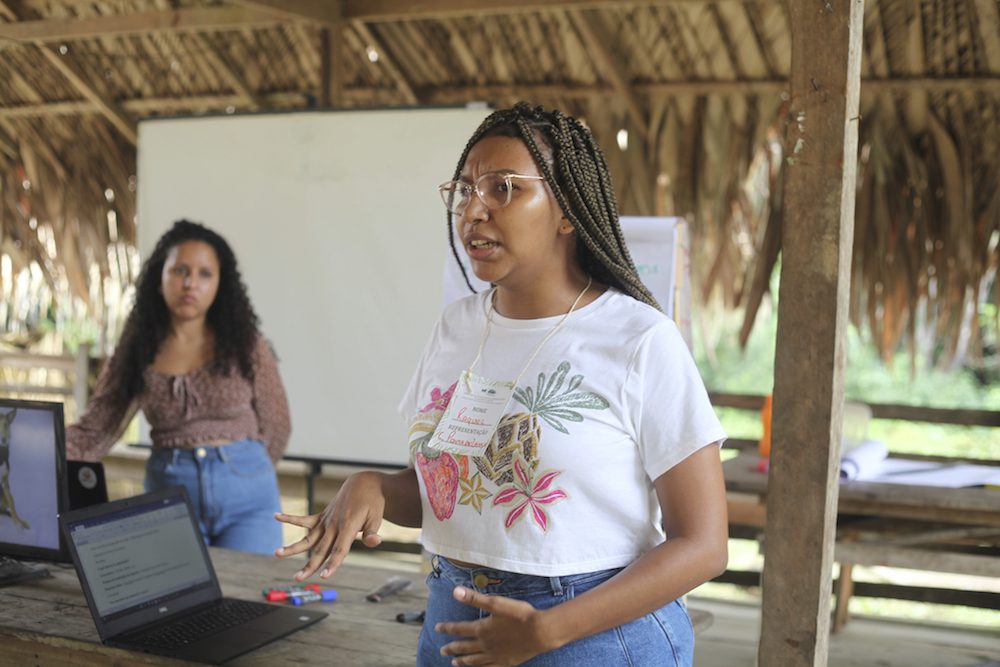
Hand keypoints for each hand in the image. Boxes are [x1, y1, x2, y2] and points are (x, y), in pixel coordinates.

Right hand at [274, 471, 385, 579]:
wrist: (363, 484)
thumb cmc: (372, 502)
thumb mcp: (376, 517)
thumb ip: (371, 532)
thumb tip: (374, 542)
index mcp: (348, 526)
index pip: (340, 549)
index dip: (333, 563)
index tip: (324, 576)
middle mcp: (334, 524)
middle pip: (321, 549)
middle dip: (310, 565)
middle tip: (297, 578)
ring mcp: (326, 520)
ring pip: (308, 538)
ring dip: (293, 548)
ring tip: (277, 553)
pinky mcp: (322, 516)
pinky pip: (304, 520)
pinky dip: (290, 518)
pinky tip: (276, 516)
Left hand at [436, 586, 554, 665]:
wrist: (540, 632)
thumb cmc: (520, 615)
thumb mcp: (496, 603)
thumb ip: (475, 598)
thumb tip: (455, 591)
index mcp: (482, 629)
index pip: (459, 628)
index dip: (447, 628)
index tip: (437, 628)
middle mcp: (485, 644)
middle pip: (464, 646)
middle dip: (452, 647)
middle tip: (442, 650)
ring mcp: (495, 655)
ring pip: (474, 660)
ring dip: (463, 660)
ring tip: (454, 663)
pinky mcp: (505, 662)